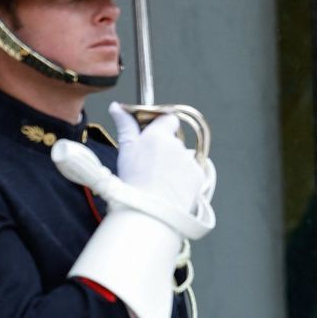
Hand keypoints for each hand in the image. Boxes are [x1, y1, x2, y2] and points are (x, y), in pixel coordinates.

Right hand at [110, 103, 211, 217]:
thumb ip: (125, 125)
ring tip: (160, 180)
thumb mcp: (125, 150)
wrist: (151, 210)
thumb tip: (117, 107)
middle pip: (174, 141)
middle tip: (151, 166)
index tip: (154, 135)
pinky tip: (171, 188)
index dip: (162, 126)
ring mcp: (189, 160)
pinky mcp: (198, 176)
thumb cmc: (135, 182)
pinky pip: (192, 172)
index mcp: (159, 134)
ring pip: (183, 157)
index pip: (169, 119)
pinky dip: (184, 178)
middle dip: (165, 149)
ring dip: (175, 164)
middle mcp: (177, 144)